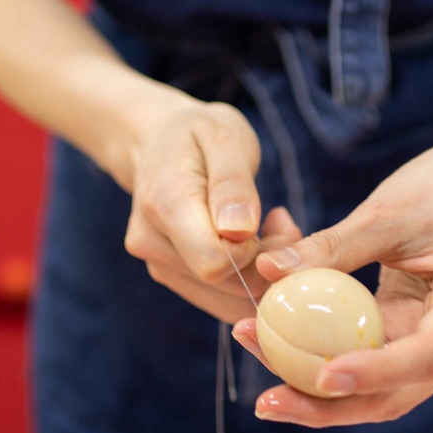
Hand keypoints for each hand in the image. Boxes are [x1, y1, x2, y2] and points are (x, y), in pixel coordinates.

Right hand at [119, 98, 301, 322]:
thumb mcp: (224, 137)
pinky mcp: (171, 277)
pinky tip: (252, 245)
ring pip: (227, 298)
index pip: (214, 262)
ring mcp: (158, 264)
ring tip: (267, 227)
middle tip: (281, 221)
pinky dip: (247, 280)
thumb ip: (233, 184)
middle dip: (267, 261)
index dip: (255, 251)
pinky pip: (221, 299)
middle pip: (224, 283)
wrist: (158, 142)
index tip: (273, 219)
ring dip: (260, 272)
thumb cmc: (199, 134)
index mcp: (165, 204)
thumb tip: (239, 232)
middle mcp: (151, 243)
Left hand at [233, 123, 432, 425]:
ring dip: (321, 399)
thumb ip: (332, 246)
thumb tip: (266, 270)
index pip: (427, 353)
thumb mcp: (386, 211)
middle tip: (269, 403)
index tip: (323, 376)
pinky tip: (280, 367)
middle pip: (398, 393)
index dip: (376, 373)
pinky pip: (370, 373)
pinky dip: (327, 374)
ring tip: (264, 398)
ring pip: (381, 396)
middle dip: (331, 406)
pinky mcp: (417, 348)